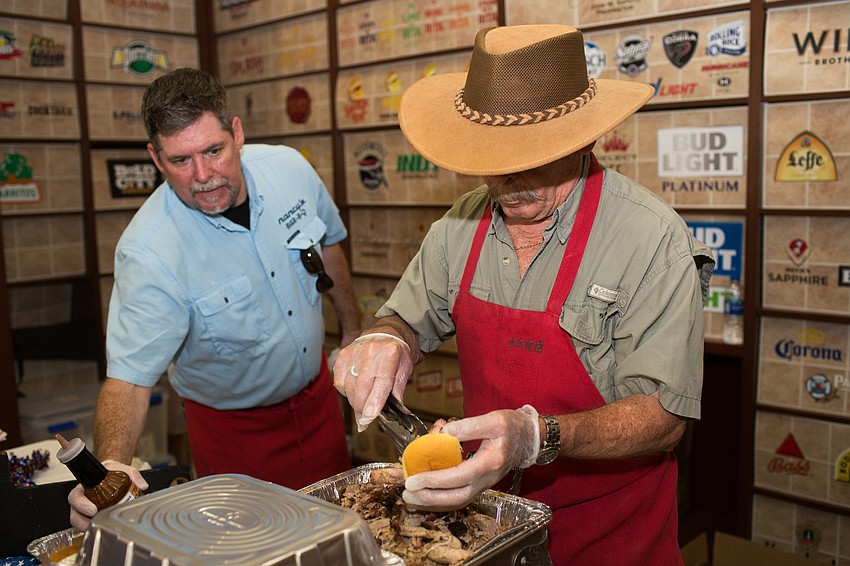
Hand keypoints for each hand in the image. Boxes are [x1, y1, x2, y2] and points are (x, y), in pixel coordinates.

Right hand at [68, 460, 147, 530]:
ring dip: (88, 526)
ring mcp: (85, 509)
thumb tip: (143, 485)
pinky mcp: (91, 516)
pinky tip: (105, 526)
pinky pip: (88, 523)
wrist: (112, 473)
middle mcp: (83, 499)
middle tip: (95, 522)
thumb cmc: (112, 472)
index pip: (75, 496)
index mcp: (85, 486)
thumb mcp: (123, 469)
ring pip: (79, 521)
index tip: (93, 510)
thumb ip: (133, 474)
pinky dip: (94, 527)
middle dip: (82, 521)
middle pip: (74, 513)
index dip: (81, 505)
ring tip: (101, 527)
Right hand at [332, 332, 412, 430]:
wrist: (387, 333)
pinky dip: (346, 392)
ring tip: (362, 405)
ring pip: (349, 387)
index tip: (369, 418)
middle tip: (365, 419)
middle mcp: (370, 351)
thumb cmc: (397, 353)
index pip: (381, 382)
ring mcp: (354, 352)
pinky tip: (355, 390)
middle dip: (362, 408)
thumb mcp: (405, 369)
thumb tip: (393, 412)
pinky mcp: (343, 355)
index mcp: (390, 354)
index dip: (374, 403)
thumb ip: (398, 390)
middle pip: (361, 387)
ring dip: (354, 401)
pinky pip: (340, 382)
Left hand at [403, 407, 538, 510]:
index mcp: (489, 463)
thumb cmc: (512, 427)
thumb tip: (443, 434)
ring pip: (457, 501)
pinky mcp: (479, 484)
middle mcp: (487, 479)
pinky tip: (425, 493)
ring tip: (411, 497)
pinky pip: (458, 496)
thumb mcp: (492, 419)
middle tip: (407, 492)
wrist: (529, 438)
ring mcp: (483, 484)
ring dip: (433, 501)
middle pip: (456, 497)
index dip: (434, 480)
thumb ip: (467, 426)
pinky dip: (440, 498)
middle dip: (429, 497)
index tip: (413, 479)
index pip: (458, 477)